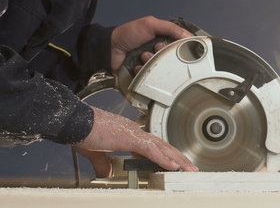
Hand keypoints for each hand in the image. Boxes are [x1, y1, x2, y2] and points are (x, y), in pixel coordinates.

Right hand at [73, 106, 198, 177]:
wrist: (74, 122)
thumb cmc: (82, 132)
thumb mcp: (94, 152)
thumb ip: (102, 163)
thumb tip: (106, 172)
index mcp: (128, 133)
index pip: (152, 145)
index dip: (164, 154)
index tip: (174, 163)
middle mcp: (134, 131)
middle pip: (162, 146)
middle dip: (177, 157)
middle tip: (189, 166)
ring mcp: (133, 134)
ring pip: (161, 148)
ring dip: (176, 159)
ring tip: (188, 169)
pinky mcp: (129, 139)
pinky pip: (151, 151)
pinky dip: (163, 159)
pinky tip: (173, 166)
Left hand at [111, 16, 192, 73]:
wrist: (108, 48)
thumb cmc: (130, 34)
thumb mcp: (150, 24)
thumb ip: (171, 28)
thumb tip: (191, 37)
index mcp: (162, 41)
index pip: (178, 47)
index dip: (179, 48)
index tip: (178, 49)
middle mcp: (158, 54)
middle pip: (171, 60)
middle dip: (164, 55)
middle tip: (157, 50)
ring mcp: (150, 66)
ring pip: (160, 70)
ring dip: (152, 63)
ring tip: (143, 57)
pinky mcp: (143, 76)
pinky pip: (149, 78)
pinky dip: (143, 72)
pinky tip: (137, 67)